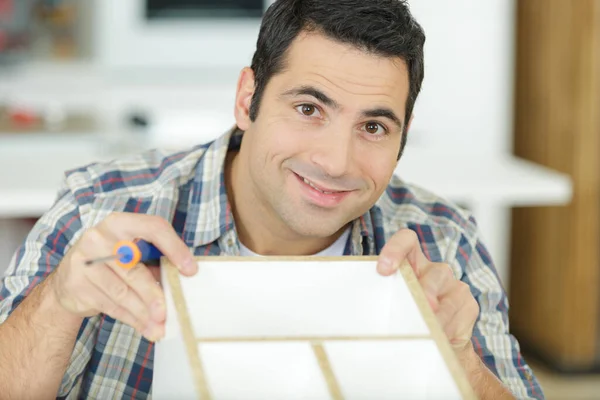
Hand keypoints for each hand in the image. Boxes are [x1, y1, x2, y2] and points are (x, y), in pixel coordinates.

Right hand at [47, 212, 196, 341]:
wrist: (68, 277)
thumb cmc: (111, 261)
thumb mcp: (130, 252)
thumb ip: (153, 260)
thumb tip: (182, 279)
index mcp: (120, 223)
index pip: (153, 228)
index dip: (174, 248)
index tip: (190, 269)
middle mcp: (99, 238)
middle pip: (133, 268)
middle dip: (153, 293)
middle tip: (167, 312)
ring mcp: (84, 261)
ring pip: (121, 292)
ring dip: (143, 312)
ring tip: (159, 326)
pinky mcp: (77, 284)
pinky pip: (110, 305)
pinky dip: (131, 318)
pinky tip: (144, 326)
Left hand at [377, 229, 478, 352]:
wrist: (437, 339)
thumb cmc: (407, 317)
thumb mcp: (393, 304)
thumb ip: (385, 299)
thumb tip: (364, 313)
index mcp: (413, 263)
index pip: (407, 240)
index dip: (396, 249)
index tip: (383, 270)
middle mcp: (436, 271)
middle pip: (434, 273)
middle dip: (426, 292)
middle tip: (422, 307)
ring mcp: (455, 287)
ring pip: (448, 300)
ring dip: (435, 318)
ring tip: (426, 332)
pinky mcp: (468, 306)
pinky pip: (457, 318)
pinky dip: (445, 331)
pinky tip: (436, 338)